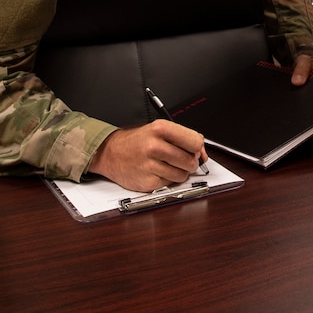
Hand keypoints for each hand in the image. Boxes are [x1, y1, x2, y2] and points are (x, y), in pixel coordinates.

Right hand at [88, 119, 206, 192]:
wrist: (109, 152)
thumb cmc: (136, 141)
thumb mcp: (158, 130)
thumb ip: (182, 139)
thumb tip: (203, 154)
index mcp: (160, 128)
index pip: (195, 141)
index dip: (197, 148)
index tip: (193, 150)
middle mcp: (155, 146)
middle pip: (190, 160)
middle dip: (189, 162)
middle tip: (179, 158)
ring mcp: (150, 165)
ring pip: (182, 175)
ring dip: (179, 172)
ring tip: (166, 164)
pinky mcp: (147, 182)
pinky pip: (169, 184)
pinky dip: (166, 180)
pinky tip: (156, 171)